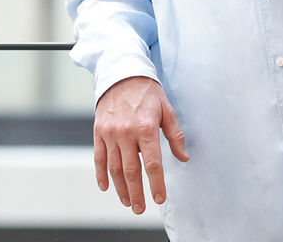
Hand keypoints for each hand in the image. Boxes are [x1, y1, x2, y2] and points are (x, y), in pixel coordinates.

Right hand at [93, 76, 189, 214]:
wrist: (122, 74)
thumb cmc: (147, 92)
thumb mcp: (167, 111)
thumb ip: (175, 136)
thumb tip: (183, 157)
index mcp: (146, 128)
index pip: (152, 163)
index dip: (156, 183)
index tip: (160, 197)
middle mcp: (126, 132)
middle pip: (131, 170)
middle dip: (136, 193)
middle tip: (140, 208)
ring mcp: (110, 133)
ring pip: (114, 168)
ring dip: (120, 188)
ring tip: (127, 201)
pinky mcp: (98, 131)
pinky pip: (99, 157)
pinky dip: (101, 174)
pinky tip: (106, 187)